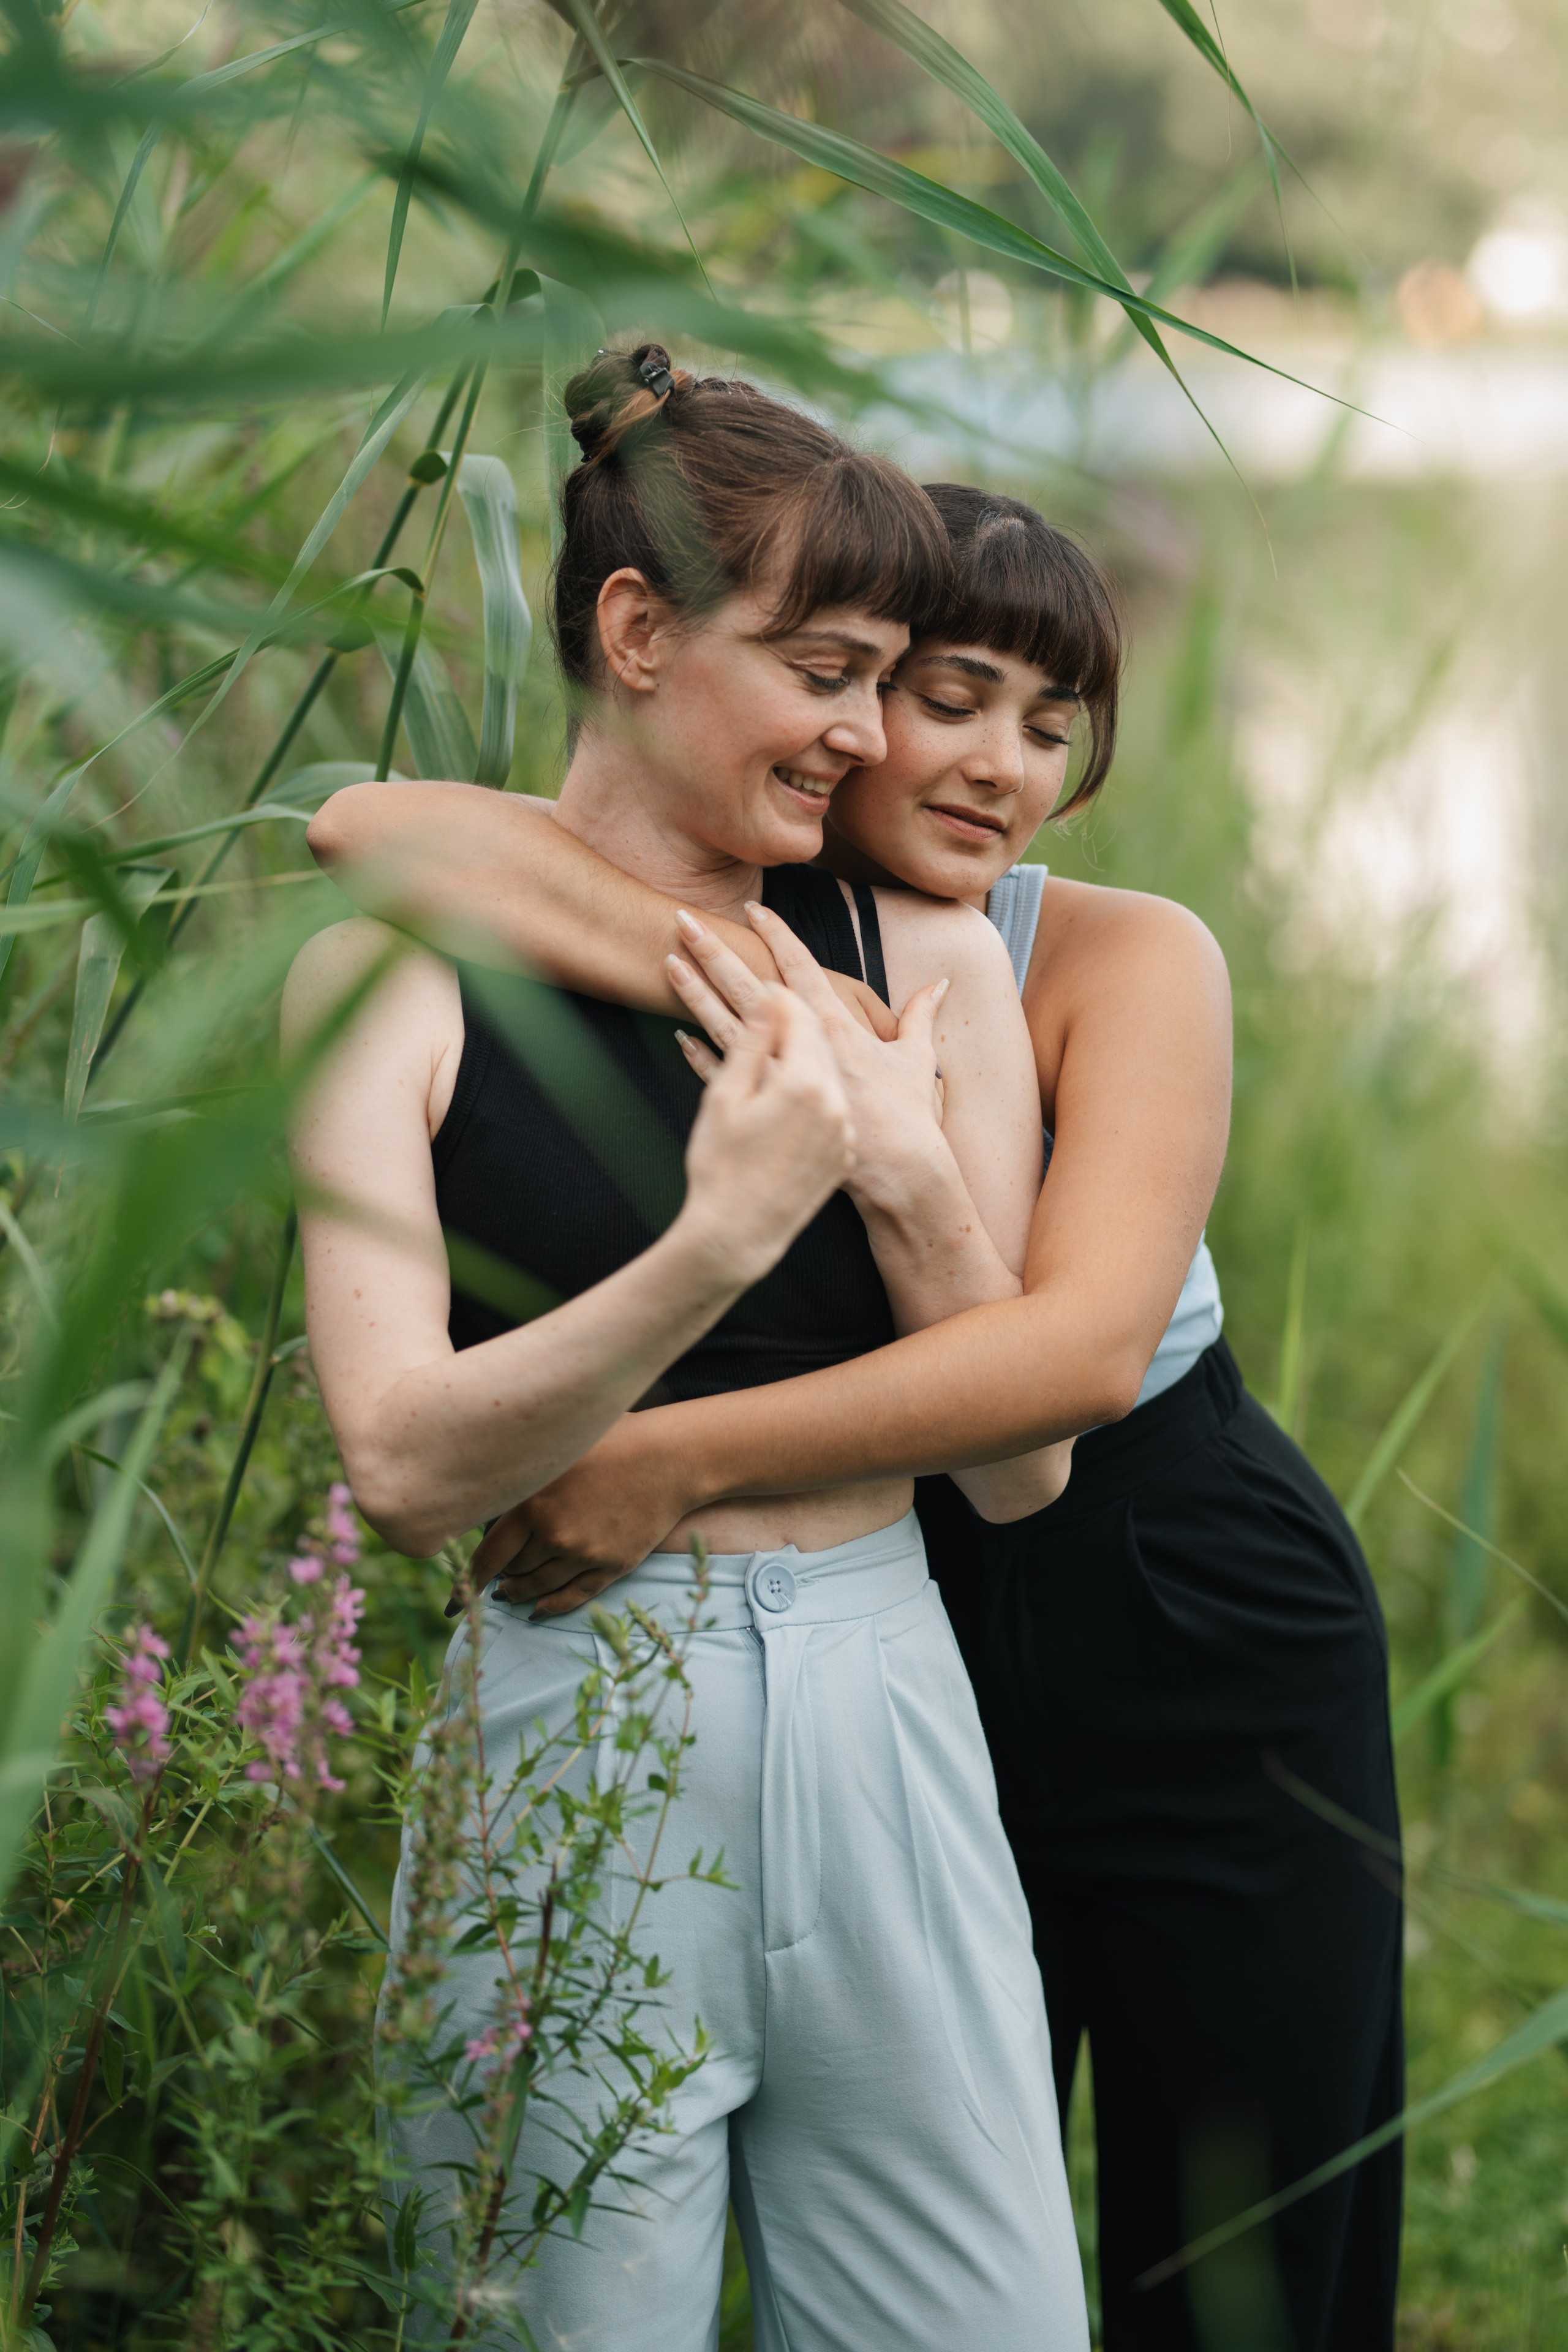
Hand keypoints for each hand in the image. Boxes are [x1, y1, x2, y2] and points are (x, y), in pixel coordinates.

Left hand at [470, 1415, 697, 1618]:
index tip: (454, 1599)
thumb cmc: (612, 1441)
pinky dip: (551, 1607)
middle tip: (485, 1583)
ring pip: (539, 1587)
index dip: (467, 1580)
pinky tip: (536, 1610)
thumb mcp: (557, 1452)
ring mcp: (585, 1554)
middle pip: (512, 1570)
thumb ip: (523, 1479)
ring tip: (507, 1595)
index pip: (488, 1554)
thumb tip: (488, 1500)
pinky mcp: (612, 1565)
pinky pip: (573, 1596)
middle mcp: (555, 1534)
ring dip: (519, 1594)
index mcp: (533, 1503)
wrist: (671, 1457)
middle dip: (498, 1577)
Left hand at [667, 904, 949, 1218]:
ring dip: (695, 993)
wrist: (897, 1173)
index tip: (752, 909)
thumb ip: (921, 1016)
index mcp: (836, 1027)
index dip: (775, 934)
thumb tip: (939, 984)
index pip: (798, 968)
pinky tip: (678, 1035)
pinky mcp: (766, 1110)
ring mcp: (778, 1078)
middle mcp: (801, 1046)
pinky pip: (724, 1076)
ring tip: (668, 963)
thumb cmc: (908, 1116)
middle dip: (716, 950)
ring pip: (726, 1025)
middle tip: (684, 920)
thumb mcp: (917, 1060)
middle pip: (749, 987)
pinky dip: (700, 1055)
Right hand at [676, 984, 855, 1287]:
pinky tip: (787, 1099)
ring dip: (804, 1058)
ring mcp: (843, 1131)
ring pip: (828, 1075)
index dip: (776, 997)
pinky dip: (812, 1095)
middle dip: (793, 1023)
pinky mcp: (843, 1154)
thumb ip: (749, 1043)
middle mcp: (835, 1103)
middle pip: (819, 1041)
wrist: (737, 1236)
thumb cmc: (720, 1168)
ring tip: (775, 1053)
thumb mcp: (724, 1097)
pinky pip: (831, 1110)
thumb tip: (767, 998)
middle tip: (769, 1011)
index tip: (761, 988)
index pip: (799, 1016)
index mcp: (804, 1082)